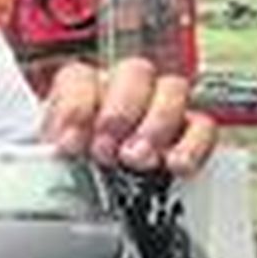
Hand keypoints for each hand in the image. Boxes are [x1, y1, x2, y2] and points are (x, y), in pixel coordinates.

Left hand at [41, 57, 215, 176]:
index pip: (81, 76)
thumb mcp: (57, 158)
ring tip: (137, 158)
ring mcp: (162, 103)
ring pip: (173, 89)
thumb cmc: (80, 164)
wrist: (96, 186)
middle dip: (119, 113)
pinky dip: (191, 145)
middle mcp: (125, 86)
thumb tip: (56, 153)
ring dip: (155, 124)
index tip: (70, 144)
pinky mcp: (190, 131)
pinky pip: (203, 125)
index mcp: (84, 85)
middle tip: (106, 151)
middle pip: (135, 71)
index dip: (75, 107)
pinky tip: (174, 164)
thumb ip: (53, 149)